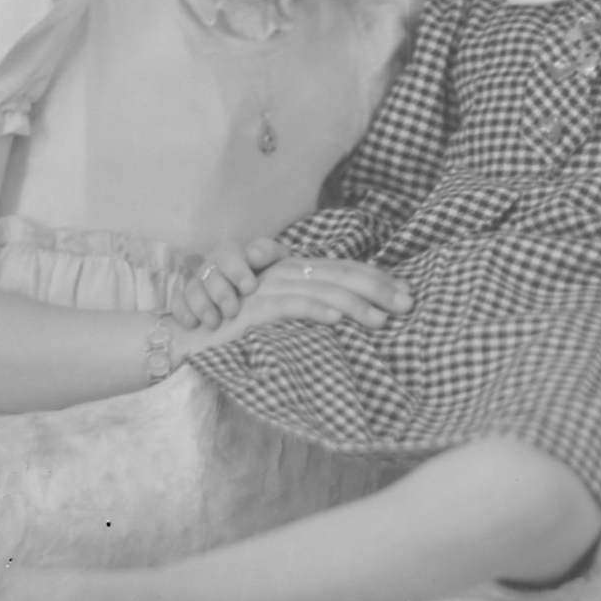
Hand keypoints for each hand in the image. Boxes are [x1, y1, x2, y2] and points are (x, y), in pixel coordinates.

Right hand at [172, 238, 286, 328]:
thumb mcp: (276, 260)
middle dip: (221, 294)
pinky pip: (178, 302)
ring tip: (214, 323)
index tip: (249, 288)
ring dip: (202, 306)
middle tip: (232, 311)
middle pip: (210, 276)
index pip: (230, 257)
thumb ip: (268, 253)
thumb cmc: (270, 273)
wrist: (262, 289)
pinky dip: (183, 312)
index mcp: (233, 253)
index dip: (238, 271)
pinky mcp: (187, 299)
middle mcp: (213, 266)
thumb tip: (253, 255)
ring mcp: (199, 282)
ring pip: (193, 290)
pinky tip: (192, 323)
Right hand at [183, 256, 412, 354]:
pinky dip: (317, 309)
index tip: (408, 293)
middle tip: (409, 303)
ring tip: (383, 318)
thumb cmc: (240, 325)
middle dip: (379, 289)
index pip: (346, 270)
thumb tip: (349, 319)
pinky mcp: (257, 307)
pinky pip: (292, 305)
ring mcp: (273, 287)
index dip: (379, 279)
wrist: (190, 331)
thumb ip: (311, 309)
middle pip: (342, 275)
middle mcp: (288, 273)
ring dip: (357, 304)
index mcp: (298, 272)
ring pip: (323, 289)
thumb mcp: (282, 314)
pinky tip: (338, 318)